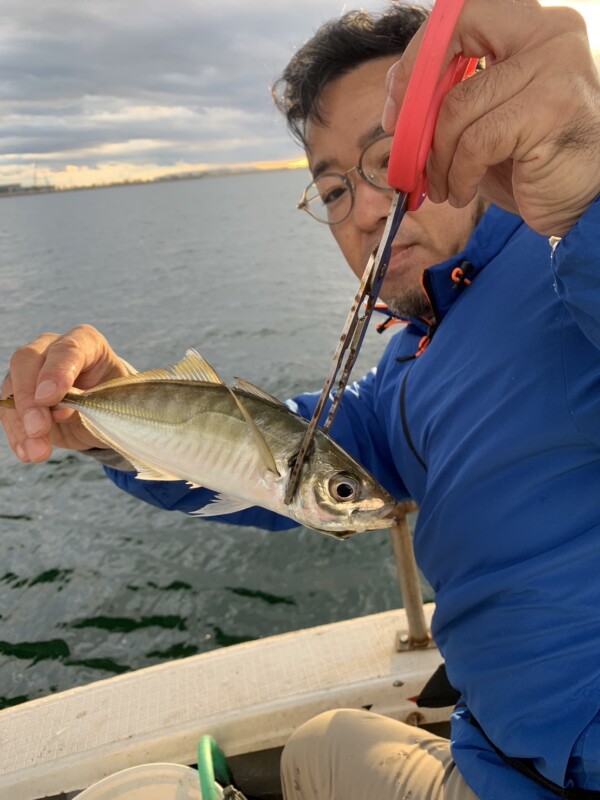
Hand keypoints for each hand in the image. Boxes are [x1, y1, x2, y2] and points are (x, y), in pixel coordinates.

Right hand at [0, 325, 132, 462]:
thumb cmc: (115, 399)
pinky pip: (9, 411)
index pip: (67, 349)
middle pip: (27, 361)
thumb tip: (58, 410)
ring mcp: (32, 368)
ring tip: (38, 453)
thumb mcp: (112, 402)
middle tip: (38, 429)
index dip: (56, 372)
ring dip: (21, 424)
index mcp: (86, 341)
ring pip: (12, 388)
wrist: (108, 410)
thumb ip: (86, 401)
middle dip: (29, 398)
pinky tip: (28, 453)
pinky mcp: (19, 392)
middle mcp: (53, 348)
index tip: (49, 398)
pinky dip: (18, 434)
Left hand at [383, 0, 599, 236]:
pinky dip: (457, 175)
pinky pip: (476, 142)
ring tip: (441, 187)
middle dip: (419, 98)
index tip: (398, 107)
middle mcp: (549, 33)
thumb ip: (450, 96)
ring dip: (437, 159)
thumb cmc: (529, 162)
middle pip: (456, 39)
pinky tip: (461, 193)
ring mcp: (555, 67)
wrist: (579, 203)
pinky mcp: (551, 108)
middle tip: (408, 145)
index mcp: (530, 26)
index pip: (461, 13)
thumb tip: (398, 97)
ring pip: (458, 105)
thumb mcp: (485, 119)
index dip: (418, 56)